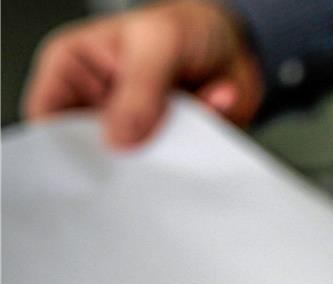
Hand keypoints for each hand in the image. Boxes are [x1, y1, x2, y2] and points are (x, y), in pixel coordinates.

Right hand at [22, 0, 262, 147]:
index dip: (65, 146)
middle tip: (151, 151)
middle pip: (90, 148)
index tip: (99, 162)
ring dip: (167, 151)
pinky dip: (199, 144)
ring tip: (190, 120)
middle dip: (120, 158)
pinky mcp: (167, 144)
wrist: (237, 42)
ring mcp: (133, 126)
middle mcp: (98, 101)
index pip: (48, 116)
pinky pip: (178, 161)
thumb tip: (119, 139)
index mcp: (73, 67)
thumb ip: (139, 89)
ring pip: (135, 162)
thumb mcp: (158, 42)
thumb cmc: (186, 25)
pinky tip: (215, 102)